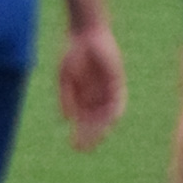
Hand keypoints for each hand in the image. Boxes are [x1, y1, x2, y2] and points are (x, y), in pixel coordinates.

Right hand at [57, 24, 125, 151]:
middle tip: (83, 148)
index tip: (73, 145)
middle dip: (90, 136)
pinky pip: (117, 103)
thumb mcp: (65, 79)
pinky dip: (113, 113)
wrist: (85, 34)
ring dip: (101, 129)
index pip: (83, 123)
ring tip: (95, 139)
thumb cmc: (72, 54)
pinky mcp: (117, 83)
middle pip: (95, 123)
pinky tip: (108, 123)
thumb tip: (65, 119)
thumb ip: (66, 98)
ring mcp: (107, 91)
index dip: (80, 135)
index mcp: (82, 98)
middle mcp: (96, 98)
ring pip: (106, 116)